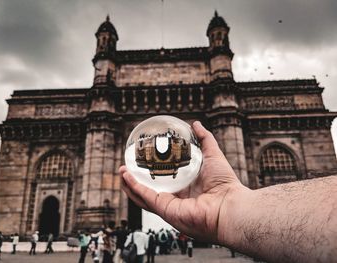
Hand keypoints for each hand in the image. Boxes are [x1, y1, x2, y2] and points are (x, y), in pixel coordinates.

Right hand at [119, 121, 248, 243]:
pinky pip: (146, 197)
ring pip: (143, 196)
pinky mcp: (166, 210)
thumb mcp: (212, 155)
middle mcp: (176, 199)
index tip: (145, 161)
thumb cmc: (226, 185)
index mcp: (186, 189)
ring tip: (121, 171)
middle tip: (128, 167)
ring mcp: (170, 206)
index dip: (153, 172)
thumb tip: (196, 124)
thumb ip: (204, 139)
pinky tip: (126, 175)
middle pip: (150, 190)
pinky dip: (134, 186)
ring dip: (130, 184)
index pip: (166, 181)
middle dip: (137, 180)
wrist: (229, 205)